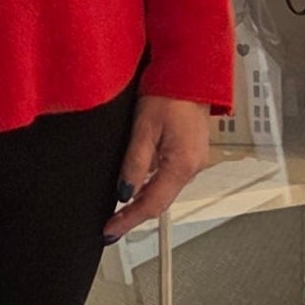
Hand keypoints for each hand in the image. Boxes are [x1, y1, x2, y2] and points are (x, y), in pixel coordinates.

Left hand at [103, 96, 213, 240]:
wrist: (190, 73)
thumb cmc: (169, 93)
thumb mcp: (144, 128)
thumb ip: (134, 163)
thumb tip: (124, 192)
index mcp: (182, 164)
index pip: (152, 204)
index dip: (129, 221)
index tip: (111, 231)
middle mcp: (192, 166)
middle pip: (160, 202)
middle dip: (134, 216)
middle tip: (111, 227)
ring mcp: (193, 161)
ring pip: (164, 190)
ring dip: (142, 201)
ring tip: (119, 212)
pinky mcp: (190, 153)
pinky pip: (169, 177)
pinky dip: (151, 186)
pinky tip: (136, 186)